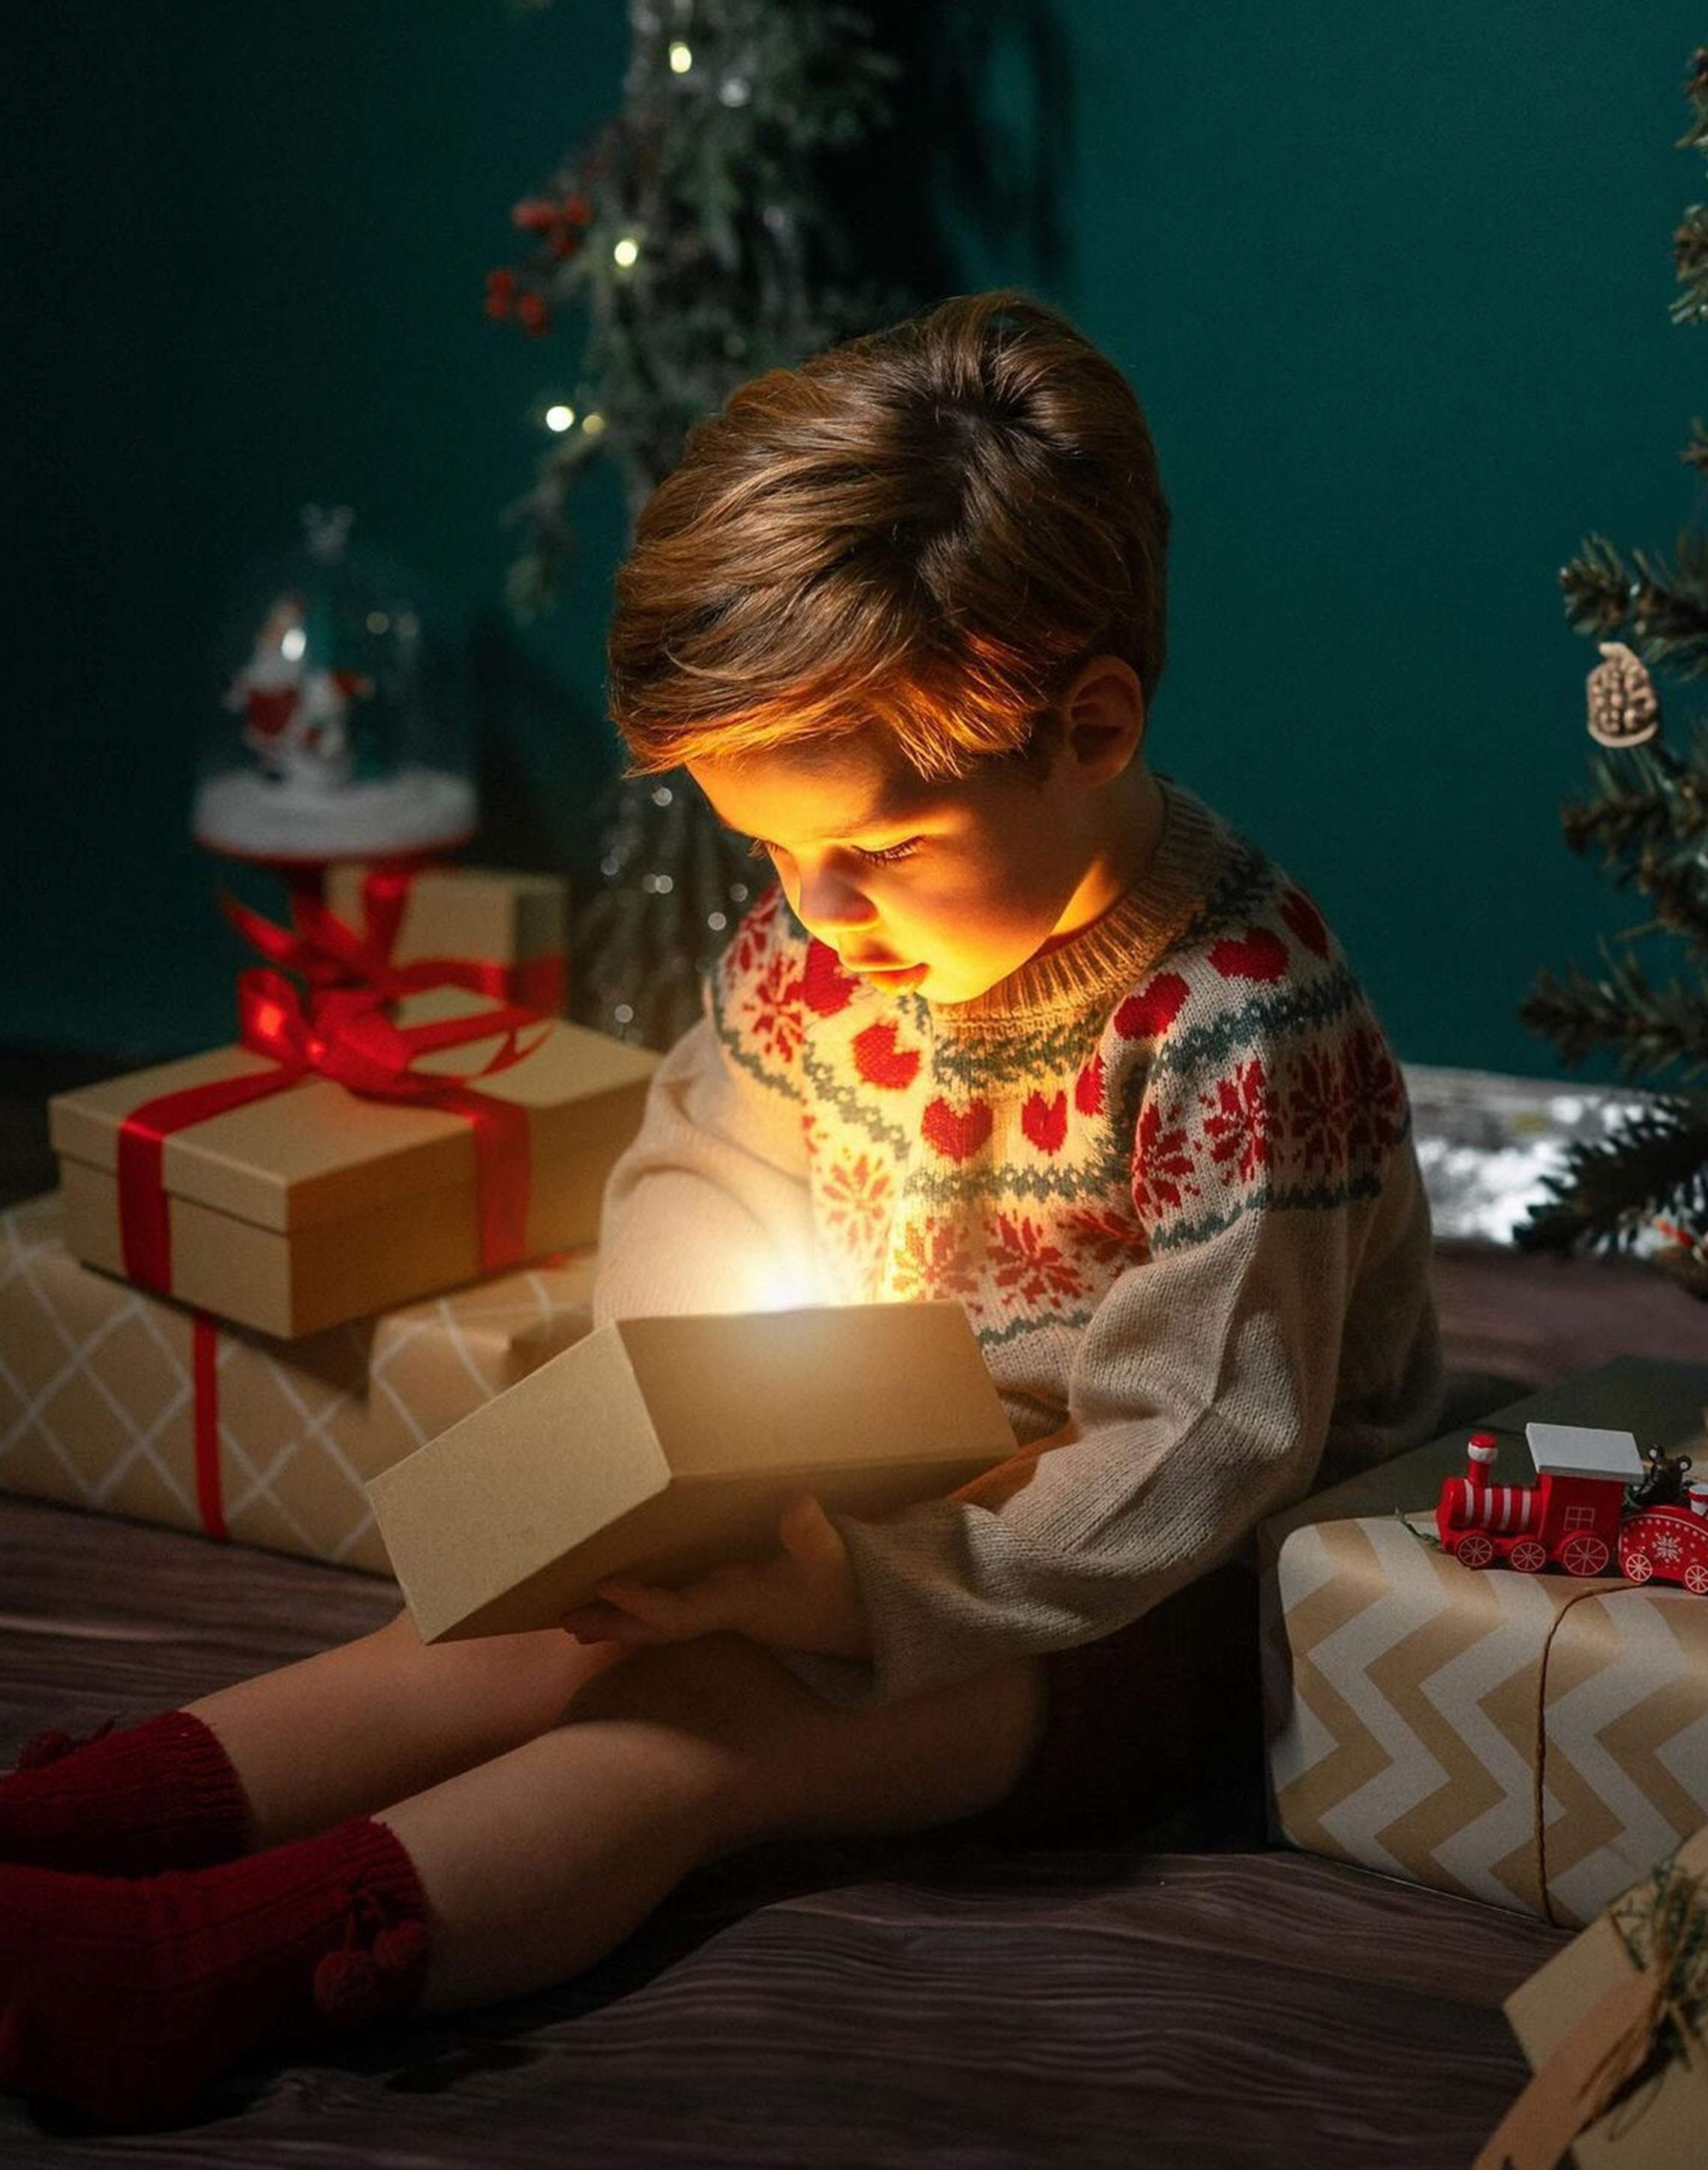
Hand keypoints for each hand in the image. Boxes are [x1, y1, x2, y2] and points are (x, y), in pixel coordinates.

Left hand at [560, 1493, 869, 1660]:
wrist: (858, 1621)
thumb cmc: (843, 1588)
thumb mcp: (832, 1559)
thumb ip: (813, 1536)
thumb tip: (798, 1506)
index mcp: (739, 1604)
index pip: (681, 1613)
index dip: (643, 1602)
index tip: (606, 1581)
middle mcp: (721, 1612)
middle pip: (654, 1627)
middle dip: (610, 1622)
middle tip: (558, 1616)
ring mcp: (719, 1610)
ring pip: (657, 1622)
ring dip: (614, 1620)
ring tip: (566, 1617)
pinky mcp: (723, 1601)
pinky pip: (669, 1609)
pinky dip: (636, 1608)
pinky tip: (610, 1601)